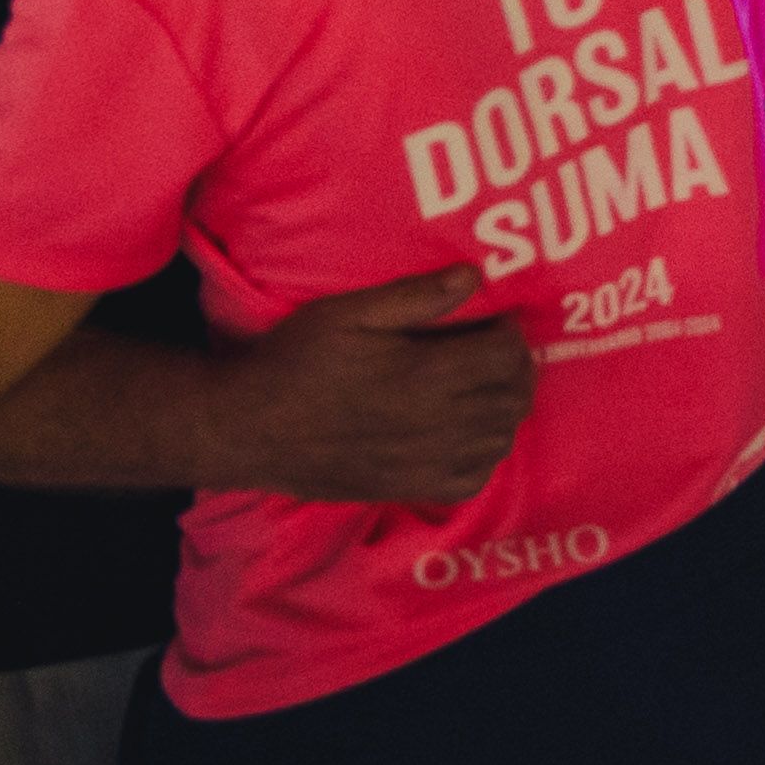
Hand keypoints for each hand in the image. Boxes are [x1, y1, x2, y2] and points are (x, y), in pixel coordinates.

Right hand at [204, 267, 535, 507]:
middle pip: (512, 398)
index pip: (505, 356)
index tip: (499, 320)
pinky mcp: (406, 489)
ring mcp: (423, 463)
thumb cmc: (295, 361)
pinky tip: (468, 433)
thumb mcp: (348, 313)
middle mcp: (435, 424)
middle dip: (517, 368)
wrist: (247, 428)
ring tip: (485, 386)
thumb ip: (415, 296)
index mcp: (424, 375)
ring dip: (506, 409)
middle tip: (498, 350)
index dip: (511, 333)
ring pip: (501, 439)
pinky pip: (472, 479)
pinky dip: (484, 455)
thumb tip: (474, 276)